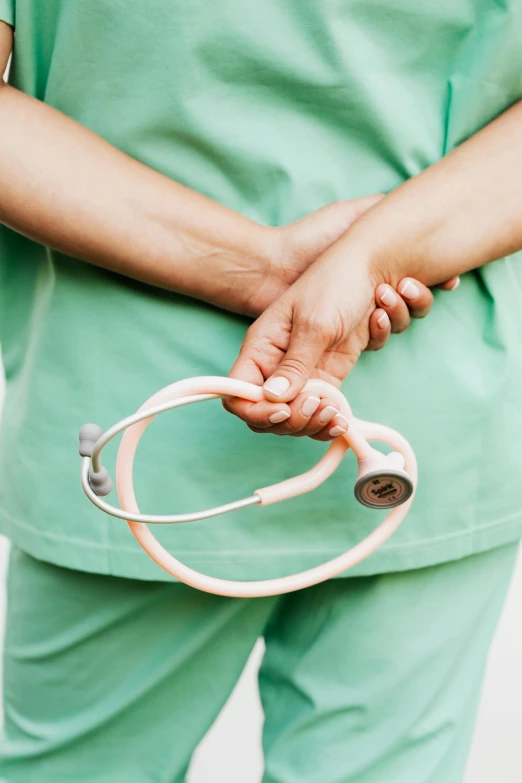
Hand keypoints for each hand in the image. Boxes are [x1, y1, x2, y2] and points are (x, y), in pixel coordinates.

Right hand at [224, 245, 457, 439]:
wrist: (373, 270)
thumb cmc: (337, 283)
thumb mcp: (315, 323)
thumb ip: (294, 364)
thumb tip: (272, 399)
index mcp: (261, 347)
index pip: (237, 394)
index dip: (256, 410)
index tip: (285, 409)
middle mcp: (275, 365)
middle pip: (267, 414)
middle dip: (293, 421)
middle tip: (319, 407)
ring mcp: (302, 373)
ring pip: (296, 418)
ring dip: (314, 424)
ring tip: (335, 415)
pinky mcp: (327, 376)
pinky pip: (320, 410)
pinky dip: (330, 419)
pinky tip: (343, 417)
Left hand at [244, 194, 457, 326]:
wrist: (272, 269)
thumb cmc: (308, 241)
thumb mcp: (348, 216)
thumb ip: (381, 209)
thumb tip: (419, 202)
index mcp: (380, 262)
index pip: (422, 273)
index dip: (438, 278)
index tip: (449, 278)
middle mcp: (374, 288)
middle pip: (417, 301)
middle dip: (421, 297)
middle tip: (409, 286)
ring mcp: (361, 314)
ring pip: (402, 322)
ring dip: (402, 311)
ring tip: (384, 296)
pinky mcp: (348, 337)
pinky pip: (378, 341)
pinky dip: (383, 330)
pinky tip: (375, 316)